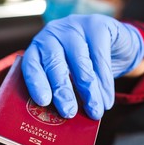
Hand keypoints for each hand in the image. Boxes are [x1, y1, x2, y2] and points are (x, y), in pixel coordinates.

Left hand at [22, 14, 143, 119]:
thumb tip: (60, 118)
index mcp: (38, 47)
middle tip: (68, 113)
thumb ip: (60, 88)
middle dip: (62, 91)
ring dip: (89, 91)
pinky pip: (100, 59)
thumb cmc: (81, 65)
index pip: (31, 64)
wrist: (112, 43)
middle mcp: (52, 33)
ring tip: (94, 111)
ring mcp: (74, 27)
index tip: (43, 101)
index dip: (36, 83)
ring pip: (80, 64)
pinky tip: (107, 100)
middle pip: (55, 64)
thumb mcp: (66, 73)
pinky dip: (105, 83)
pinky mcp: (97, 26)